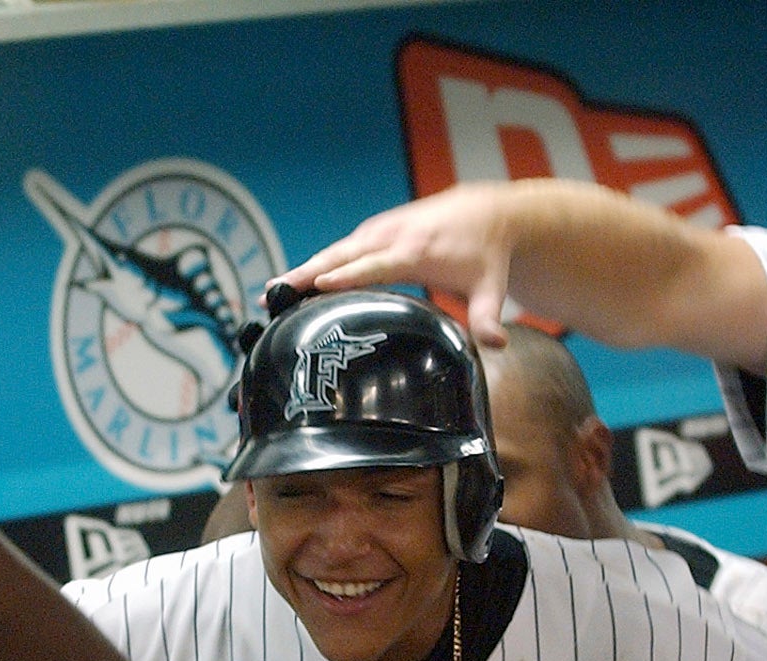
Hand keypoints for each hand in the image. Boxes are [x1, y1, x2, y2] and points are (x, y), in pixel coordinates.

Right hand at [275, 182, 517, 347]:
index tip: (317, 284)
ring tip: (269, 293)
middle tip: (271, 294)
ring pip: (334, 251)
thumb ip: (488, 317)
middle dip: (305, 273)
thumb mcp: (492, 287)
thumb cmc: (486, 254)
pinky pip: (340, 250)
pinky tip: (294, 285)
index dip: (346, 274)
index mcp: (416, 251)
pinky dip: (316, 264)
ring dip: (302, 269)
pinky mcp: (375, 232)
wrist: (487, 212)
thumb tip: (496, 343)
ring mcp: (380, 231)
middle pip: (341, 255)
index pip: (375, 264)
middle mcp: (392, 236)